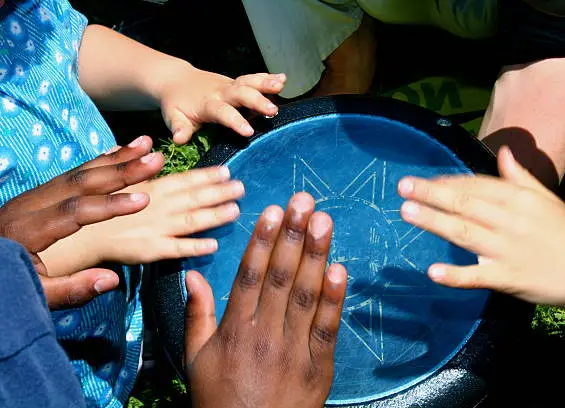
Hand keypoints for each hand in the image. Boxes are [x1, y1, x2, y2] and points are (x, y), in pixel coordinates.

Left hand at [1, 136, 163, 307]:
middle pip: (81, 182)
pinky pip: (72, 173)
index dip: (110, 205)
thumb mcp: (34, 293)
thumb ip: (71, 289)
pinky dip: (98, 161)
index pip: (75, 211)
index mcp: (28, 230)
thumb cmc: (6, 280)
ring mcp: (34, 195)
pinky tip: (118, 151)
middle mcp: (30, 205)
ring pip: (78, 172)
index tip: (143, 200)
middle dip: (122, 169)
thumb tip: (111, 280)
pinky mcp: (39, 194)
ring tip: (145, 145)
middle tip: (156, 160)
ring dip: (115, 158)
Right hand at [41, 164, 245, 276]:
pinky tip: (213, 245)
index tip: (227, 171)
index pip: (185, 180)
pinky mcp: (152, 250)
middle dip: (219, 192)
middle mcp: (159, 206)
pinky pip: (177, 249)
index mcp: (153, 187)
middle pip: (194, 198)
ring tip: (234, 210)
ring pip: (191, 221)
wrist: (84, 234)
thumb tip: (147, 143)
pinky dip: (195, 247)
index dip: (207, 176)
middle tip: (242, 188)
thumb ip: (136, 162)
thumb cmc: (102, 202)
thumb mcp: (117, 176)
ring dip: (214, 215)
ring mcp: (157, 228)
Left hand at [159, 66, 285, 143]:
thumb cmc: (176, 104)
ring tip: (281, 85)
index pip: (222, 112)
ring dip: (265, 83)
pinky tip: (283, 79)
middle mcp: (220, 92)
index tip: (249, 131)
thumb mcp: (173, 117)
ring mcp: (229, 85)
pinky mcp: (236, 83)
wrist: (176, 80)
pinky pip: (252, 79)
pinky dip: (267, 78)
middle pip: (240, 94)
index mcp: (206, 104)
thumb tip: (179, 139)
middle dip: (257, 101)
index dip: (235, 121)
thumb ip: (179, 128)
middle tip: (272, 110)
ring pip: (248, 82)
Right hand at [184, 193, 346, 407]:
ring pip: (304, 295)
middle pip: (280, 277)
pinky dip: (334, 298)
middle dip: (292, 236)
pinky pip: (327, 328)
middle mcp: (263, 334)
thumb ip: (197, 314)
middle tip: (303, 201)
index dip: (262, 241)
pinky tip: (340, 269)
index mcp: (233, 330)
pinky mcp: (319, 365)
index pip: (249, 276)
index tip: (271, 211)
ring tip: (323, 221)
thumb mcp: (196, 359)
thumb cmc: (220, 399)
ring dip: (315, 255)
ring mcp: (293, 349)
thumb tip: (193, 274)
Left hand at [397, 146, 564, 314]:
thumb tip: (504, 152)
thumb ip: (520, 176)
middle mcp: (509, 220)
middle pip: (465, 204)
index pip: (477, 185)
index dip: (448, 181)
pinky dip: (456, 275)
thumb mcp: (545, 199)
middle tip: (403, 187)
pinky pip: (478, 276)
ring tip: (407, 211)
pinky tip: (433, 271)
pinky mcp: (507, 278)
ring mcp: (506, 250)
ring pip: (465, 232)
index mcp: (518, 199)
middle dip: (432, 194)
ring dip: (434, 221)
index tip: (424, 179)